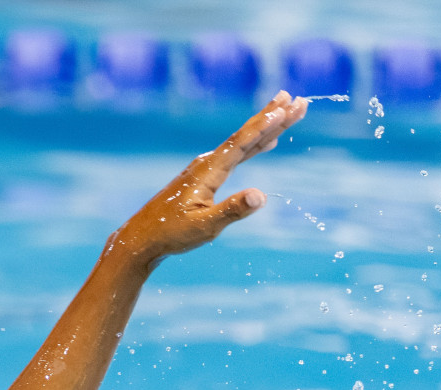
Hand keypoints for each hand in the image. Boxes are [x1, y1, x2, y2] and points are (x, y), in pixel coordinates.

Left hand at [110, 90, 309, 265]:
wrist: (143, 238)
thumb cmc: (172, 234)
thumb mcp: (204, 227)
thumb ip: (232, 211)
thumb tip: (261, 196)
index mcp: (208, 171)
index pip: (242, 144)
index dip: (265, 126)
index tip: (286, 108)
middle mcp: (207, 163)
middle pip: (245, 135)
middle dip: (272, 117)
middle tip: (297, 99)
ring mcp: (205, 168)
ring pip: (242, 142)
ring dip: (265, 126)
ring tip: (286, 109)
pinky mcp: (205, 177)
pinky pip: (236, 155)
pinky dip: (253, 144)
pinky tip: (266, 143)